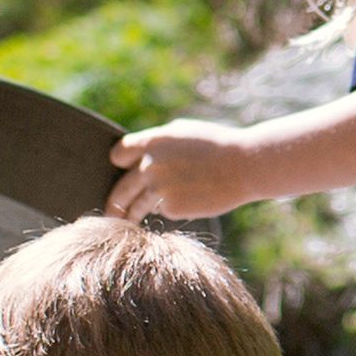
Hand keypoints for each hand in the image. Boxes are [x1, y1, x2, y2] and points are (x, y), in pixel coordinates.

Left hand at [108, 120, 260, 221]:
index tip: (121, 170)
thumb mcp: (185, 132)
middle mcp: (150, 166)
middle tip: (110, 211)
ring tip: (127, 222)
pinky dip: (170, 209)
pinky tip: (188, 202)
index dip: (119, 163)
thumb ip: (160, 143)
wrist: (244, 167)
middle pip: (120, 189)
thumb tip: (143, 153)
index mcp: (152, 142)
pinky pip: (163, 211)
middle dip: (114, 202)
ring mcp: (159, 189)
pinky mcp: (172, 208)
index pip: (119, 154)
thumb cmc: (218, 146)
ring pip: (136, 207)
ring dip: (130, 216)